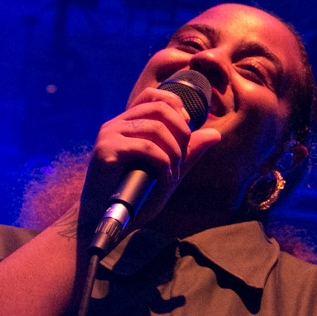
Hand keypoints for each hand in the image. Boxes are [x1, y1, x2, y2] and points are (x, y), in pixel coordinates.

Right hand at [79, 87, 221, 230]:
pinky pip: (146, 148)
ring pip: (156, 128)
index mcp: (127, 123)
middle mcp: (116, 123)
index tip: (186, 135)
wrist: (101, 220)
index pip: (154, 95)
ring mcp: (109, 134)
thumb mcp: (168, 170)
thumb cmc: (133, 196)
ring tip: (173, 173)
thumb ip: (188, 151)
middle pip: (160, 108)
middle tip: (182, 159)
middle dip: (182, 132)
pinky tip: (164, 178)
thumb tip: (216, 133)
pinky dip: (163, 163)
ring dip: (174, 152)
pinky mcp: (106, 150)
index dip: (177, 107)